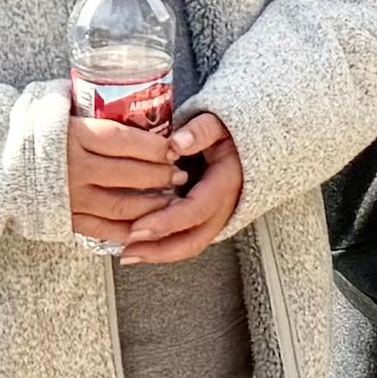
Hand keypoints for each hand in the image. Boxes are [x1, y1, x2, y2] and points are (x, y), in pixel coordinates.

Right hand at [70, 104, 184, 246]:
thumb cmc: (33, 130)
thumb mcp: (59, 110)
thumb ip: (91, 109)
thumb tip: (131, 101)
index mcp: (74, 136)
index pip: (125, 141)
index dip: (154, 146)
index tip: (173, 147)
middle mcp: (74, 169)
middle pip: (130, 175)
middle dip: (161, 176)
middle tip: (180, 174)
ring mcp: (71, 198)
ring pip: (122, 207)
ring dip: (152, 205)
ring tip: (170, 198)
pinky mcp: (66, 219)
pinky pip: (104, 230)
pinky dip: (128, 230)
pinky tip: (146, 225)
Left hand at [119, 113, 249, 266]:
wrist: (247, 143)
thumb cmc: (229, 132)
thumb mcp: (218, 122)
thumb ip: (200, 130)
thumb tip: (177, 143)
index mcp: (225, 183)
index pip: (196, 210)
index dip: (167, 222)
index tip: (139, 228)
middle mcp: (224, 206)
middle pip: (194, 239)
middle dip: (160, 249)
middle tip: (129, 251)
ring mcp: (216, 216)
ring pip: (191, 244)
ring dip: (160, 253)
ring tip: (129, 255)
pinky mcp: (207, 219)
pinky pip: (187, 239)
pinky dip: (164, 247)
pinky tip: (140, 247)